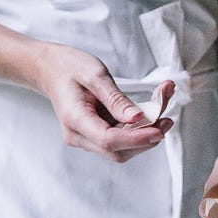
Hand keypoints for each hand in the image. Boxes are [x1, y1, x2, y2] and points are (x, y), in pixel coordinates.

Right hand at [35, 43, 174, 161]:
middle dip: (146, 138)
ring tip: (162, 106)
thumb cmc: (68, 67)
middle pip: (118, 151)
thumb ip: (116, 99)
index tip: (159, 130)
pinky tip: (151, 110)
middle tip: (167, 118)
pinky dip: (138, 127)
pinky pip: (120, 138)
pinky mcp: (95, 134)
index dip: (136, 139)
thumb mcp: (95, 74)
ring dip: (145, 132)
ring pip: (122, 148)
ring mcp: (86, 137)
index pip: (108, 140)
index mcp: (75, 119)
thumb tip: (138, 118)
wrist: (50, 69)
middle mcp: (78, 135)